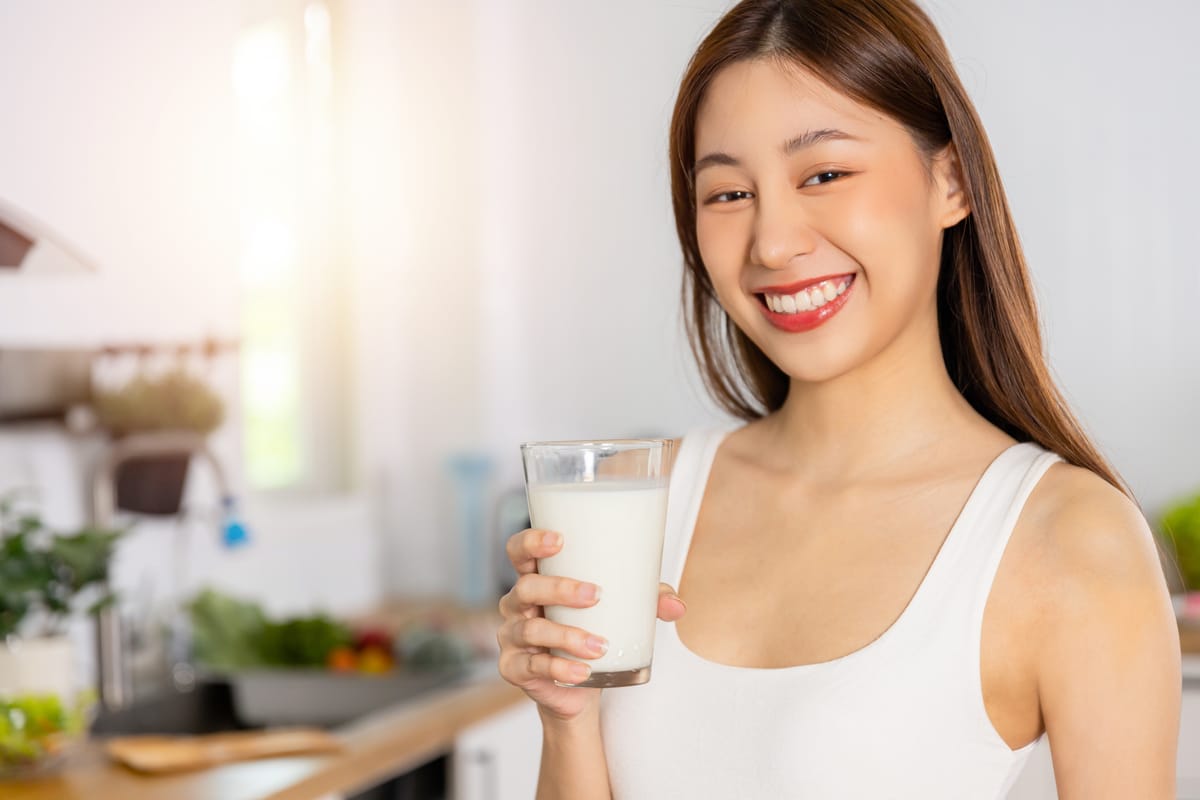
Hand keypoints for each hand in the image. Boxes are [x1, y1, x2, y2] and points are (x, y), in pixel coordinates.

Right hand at [497, 528, 686, 722]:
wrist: (581, 688)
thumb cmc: (594, 632)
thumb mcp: (621, 611)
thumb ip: (648, 601)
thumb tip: (678, 606)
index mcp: (536, 578)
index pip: (519, 551)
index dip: (531, 541)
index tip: (559, 540)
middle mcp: (518, 604)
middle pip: (527, 587)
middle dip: (559, 589)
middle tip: (595, 595)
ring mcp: (512, 637)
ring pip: (531, 629)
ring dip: (567, 635)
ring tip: (600, 646)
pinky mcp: (514, 668)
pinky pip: (533, 666)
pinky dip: (560, 669)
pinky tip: (583, 673)